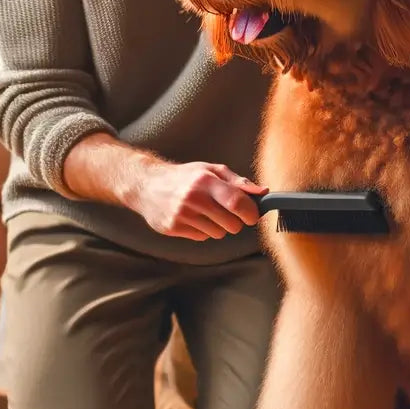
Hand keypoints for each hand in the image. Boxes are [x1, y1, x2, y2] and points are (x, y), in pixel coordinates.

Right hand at [130, 161, 267, 240]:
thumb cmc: (185, 176)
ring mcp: (181, 215)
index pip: (236, 202)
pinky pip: (202, 237)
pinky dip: (202, 230)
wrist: (147, 184)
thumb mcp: (211, 170)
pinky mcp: (172, 228)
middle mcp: (192, 198)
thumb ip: (238, 182)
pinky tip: (193, 218)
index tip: (253, 215)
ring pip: (218, 233)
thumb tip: (262, 192)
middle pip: (231, 224)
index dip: (250, 212)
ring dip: (218, 226)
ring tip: (206, 213)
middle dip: (235, 221)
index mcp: (205, 181)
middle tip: (228, 213)